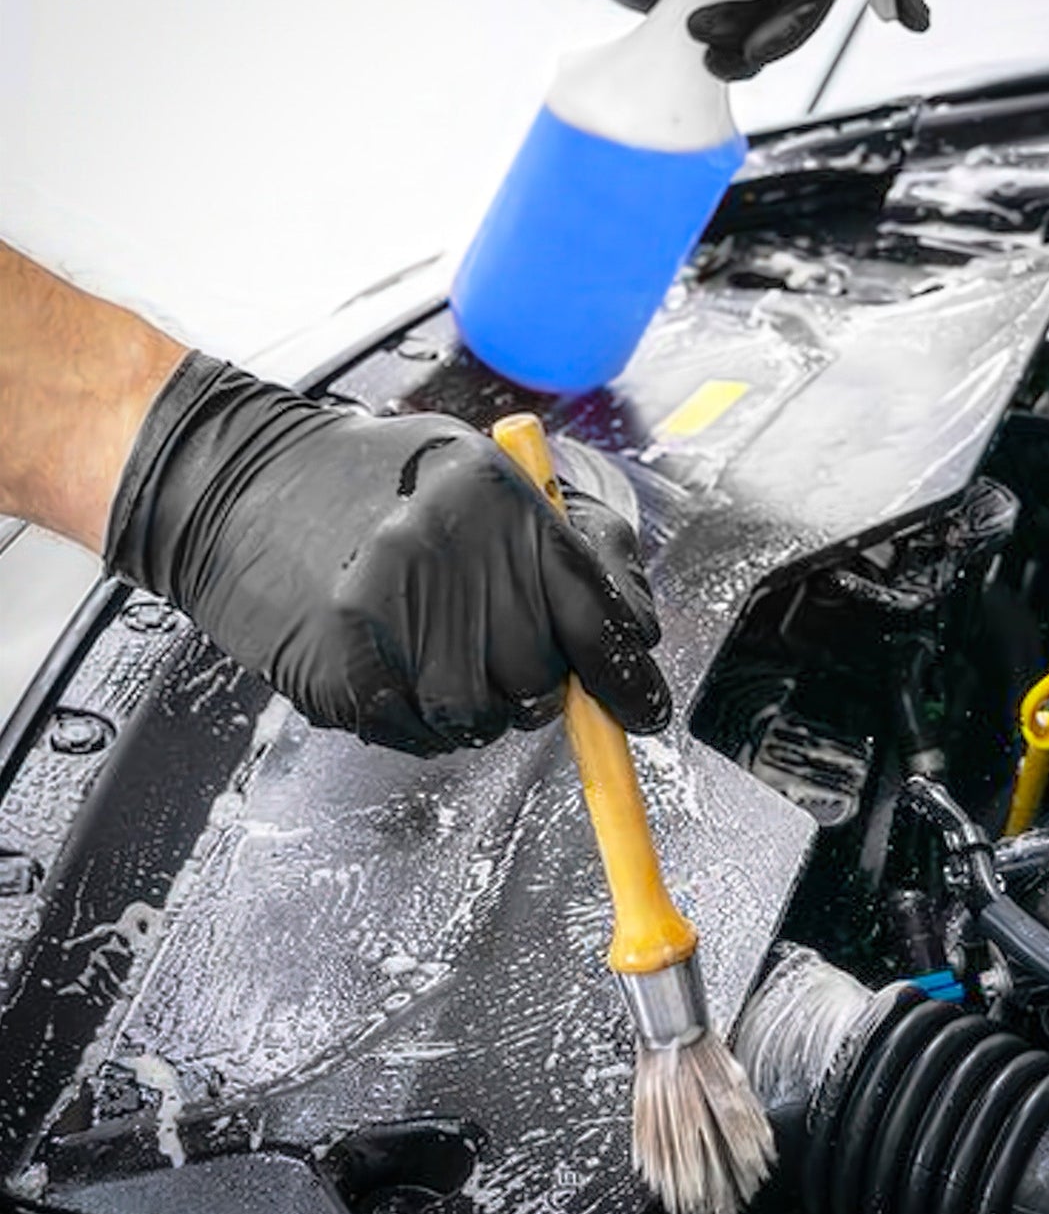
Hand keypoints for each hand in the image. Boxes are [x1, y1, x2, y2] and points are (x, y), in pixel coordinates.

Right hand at [105, 354, 670, 754]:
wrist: (238, 486)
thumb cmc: (376, 482)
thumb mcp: (488, 477)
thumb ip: (574, 545)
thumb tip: (639, 632)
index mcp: (498, 502)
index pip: (593, 612)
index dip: (625, 677)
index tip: (643, 711)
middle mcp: (449, 557)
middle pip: (543, 676)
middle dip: (538, 678)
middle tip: (499, 646)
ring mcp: (392, 617)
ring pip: (485, 718)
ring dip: (481, 704)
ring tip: (442, 652)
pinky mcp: (345, 671)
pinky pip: (421, 735)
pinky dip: (424, 720)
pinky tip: (401, 668)